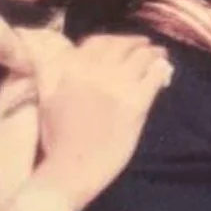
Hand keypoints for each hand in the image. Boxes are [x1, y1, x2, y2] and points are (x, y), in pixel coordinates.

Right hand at [33, 34, 172, 210]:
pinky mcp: (136, 102)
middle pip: (123, 46)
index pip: (98, 41)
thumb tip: (64, 53)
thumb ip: (53, 72)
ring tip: (160, 54)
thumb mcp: (47, 97)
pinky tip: (164, 72)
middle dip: (136, 43)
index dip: (113, 40)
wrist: (70, 169)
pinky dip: (160, 70)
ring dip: (153, 53)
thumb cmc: (57, 139)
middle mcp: (95, 70)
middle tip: (146, 46)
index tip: (121, 44)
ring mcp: (117, 85)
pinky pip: (154, 77)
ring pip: (142, 57)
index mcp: (71, 68)